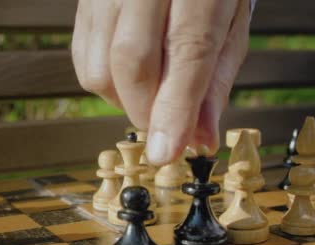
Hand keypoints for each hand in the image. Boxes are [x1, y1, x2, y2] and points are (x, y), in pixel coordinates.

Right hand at [72, 0, 250, 164]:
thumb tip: (198, 138)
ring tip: (153, 93)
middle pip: (131, 62)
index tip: (168, 154)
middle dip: (148, 112)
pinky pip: (83, 56)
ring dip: (126, 101)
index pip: (186, 51)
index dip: (174, 110)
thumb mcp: (231, 20)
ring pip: (100, 67)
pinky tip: (130, 75)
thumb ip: (214, 80)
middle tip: (167, 130)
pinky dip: (106, 83)